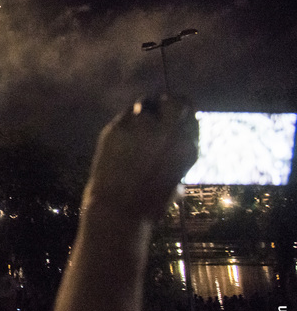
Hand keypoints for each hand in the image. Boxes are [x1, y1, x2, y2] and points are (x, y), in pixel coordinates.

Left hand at [82, 95, 198, 221]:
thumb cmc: (148, 203)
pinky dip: (126, 119)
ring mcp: (144, 127)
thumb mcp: (175, 181)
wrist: (119, 210)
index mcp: (189, 147)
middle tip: (158, 108)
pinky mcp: (119, 127)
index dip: (182, 115)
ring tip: (136, 123)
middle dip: (168, 102)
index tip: (172, 117)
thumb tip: (177, 143)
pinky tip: (122, 131)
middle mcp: (170, 133)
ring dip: (143, 110)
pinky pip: (126, 113)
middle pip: (176, 101)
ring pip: (147, 103)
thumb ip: (177, 158)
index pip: (192, 117)